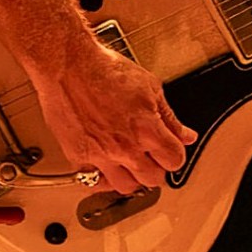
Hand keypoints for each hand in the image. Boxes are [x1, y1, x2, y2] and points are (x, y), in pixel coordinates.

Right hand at [23, 29, 193, 197]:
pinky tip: (105, 168)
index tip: (169, 149)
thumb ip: (169, 117)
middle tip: (150, 157)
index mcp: (147, 130)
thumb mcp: (149, 87)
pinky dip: (101, 179)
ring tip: (129, 164)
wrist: (67, 65)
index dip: (174, 154)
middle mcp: (124, 147)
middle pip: (153, 179)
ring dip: (131, 177)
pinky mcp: (77, 155)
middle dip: (155, 168)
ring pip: (125, 186)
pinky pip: (93, 182)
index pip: (174, 161)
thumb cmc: (103, 69)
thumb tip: (185, 135)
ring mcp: (100, 154)